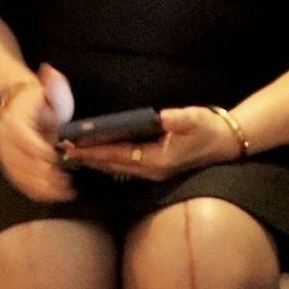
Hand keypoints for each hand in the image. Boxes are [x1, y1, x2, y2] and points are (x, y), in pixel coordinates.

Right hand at [0, 64, 73, 201]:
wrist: (17, 107)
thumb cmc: (41, 101)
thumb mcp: (50, 90)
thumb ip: (53, 86)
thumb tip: (50, 73)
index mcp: (15, 122)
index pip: (24, 139)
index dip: (38, 151)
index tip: (55, 158)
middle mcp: (6, 141)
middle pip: (20, 162)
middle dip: (43, 174)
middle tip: (65, 181)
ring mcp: (6, 155)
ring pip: (19, 175)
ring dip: (41, 186)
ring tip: (64, 191)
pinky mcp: (10, 166)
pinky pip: (20, 182)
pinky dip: (35, 191)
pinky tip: (53, 195)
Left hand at [59, 106, 243, 180]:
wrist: (228, 144)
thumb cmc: (210, 129)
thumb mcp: (197, 120)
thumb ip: (180, 119)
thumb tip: (162, 116)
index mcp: (157, 160)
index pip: (117, 154)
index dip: (93, 150)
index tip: (71, 146)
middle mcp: (151, 170)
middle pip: (110, 164)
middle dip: (86, 158)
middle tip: (61, 151)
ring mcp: (153, 172)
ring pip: (115, 168)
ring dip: (94, 161)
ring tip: (72, 154)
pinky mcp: (155, 169)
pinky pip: (123, 166)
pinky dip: (107, 160)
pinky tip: (97, 155)